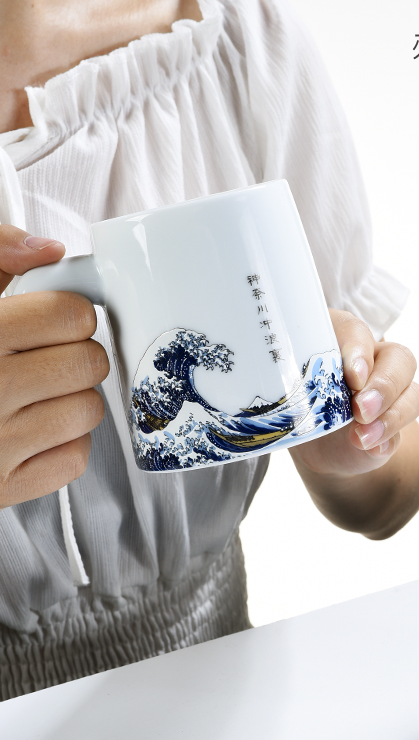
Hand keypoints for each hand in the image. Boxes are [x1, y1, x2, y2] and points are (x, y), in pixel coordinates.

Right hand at [0, 227, 108, 507]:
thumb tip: (48, 251)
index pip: (68, 314)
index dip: (68, 311)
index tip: (55, 317)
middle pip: (87, 361)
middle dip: (76, 352)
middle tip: (47, 354)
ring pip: (88, 410)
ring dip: (73, 397)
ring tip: (37, 390)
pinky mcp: (1, 488)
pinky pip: (74, 458)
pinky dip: (64, 443)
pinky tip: (32, 428)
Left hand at [290, 309, 418, 538]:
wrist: (314, 444)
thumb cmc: (296, 405)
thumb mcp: (287, 390)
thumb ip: (297, 388)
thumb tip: (307, 402)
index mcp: (341, 340)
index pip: (357, 331)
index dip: (359, 350)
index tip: (353, 376)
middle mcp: (373, 360)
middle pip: (400, 359)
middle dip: (384, 386)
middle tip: (361, 410)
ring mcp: (390, 392)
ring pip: (413, 394)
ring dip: (391, 416)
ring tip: (362, 438)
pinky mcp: (396, 422)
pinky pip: (405, 428)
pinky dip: (389, 439)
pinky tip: (371, 448)